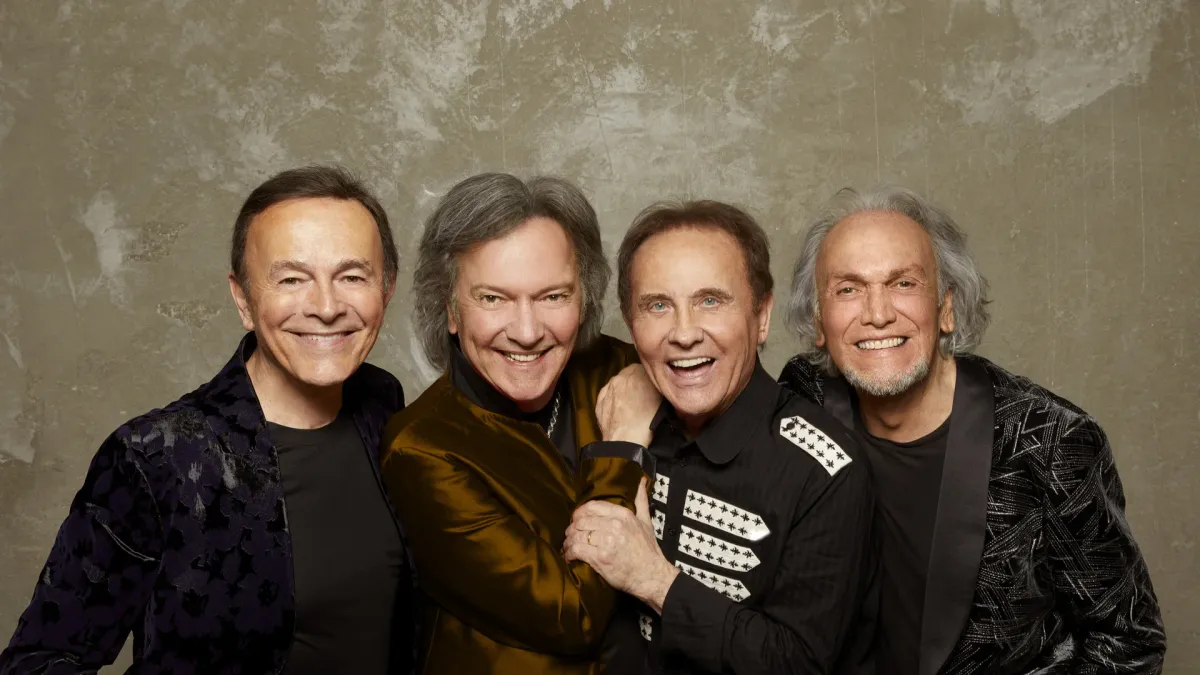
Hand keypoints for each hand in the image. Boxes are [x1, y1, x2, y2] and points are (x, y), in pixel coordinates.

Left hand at [564, 478, 678, 612]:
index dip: (579, 513)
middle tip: (570, 535)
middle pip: (581, 521)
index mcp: (623, 515)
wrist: (651, 575)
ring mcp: (606, 541)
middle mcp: (614, 525)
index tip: (576, 519)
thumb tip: (641, 481)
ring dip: (568, 541)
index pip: (592, 507)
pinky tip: (569, 556)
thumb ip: (641, 500)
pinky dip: (569, 553)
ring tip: (568, 546)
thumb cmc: (648, 550)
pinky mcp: (600, 557)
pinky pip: (577, 550)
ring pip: (577, 535)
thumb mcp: (646, 522)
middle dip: (572, 529)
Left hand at [596, 364, 660, 446]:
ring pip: (618, 385)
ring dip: (624, 391)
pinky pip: (608, 396)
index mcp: (637, 372)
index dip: (649, 377)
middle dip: (636, 382)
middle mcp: (620, 377)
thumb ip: (659, 385)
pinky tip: (621, 411)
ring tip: (633, 406)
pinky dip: (614, 400)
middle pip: (630, 374)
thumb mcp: (663, 399)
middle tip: (644, 396)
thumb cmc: (647, 421)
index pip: (645, 367)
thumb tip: (658, 382)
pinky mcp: (600, 401)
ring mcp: (608, 389)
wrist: (626, 441)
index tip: (653, 386)